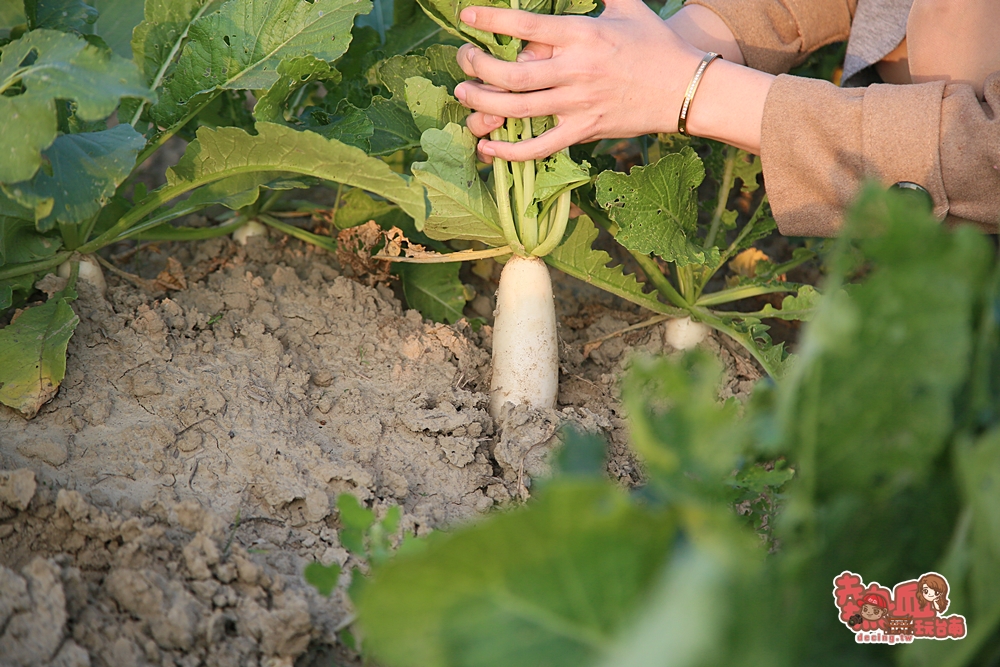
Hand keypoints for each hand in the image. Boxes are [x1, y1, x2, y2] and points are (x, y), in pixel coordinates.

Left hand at [454, 0, 704, 160]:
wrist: (686, 88)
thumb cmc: (656, 44)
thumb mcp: (628, 4)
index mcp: (582, 35)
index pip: (526, 25)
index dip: (492, 21)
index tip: (468, 18)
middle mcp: (576, 70)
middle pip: (511, 73)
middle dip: (477, 67)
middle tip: (464, 60)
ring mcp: (578, 104)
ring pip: (518, 108)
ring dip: (483, 104)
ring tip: (463, 95)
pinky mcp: (585, 131)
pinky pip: (540, 146)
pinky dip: (510, 150)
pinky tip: (487, 147)